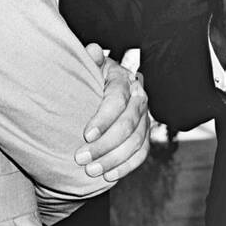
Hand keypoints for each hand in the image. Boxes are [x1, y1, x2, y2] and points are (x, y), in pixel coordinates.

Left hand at [75, 43, 149, 181]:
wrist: (95, 92)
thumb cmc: (86, 79)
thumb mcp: (86, 67)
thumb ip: (89, 60)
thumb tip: (93, 50)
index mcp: (123, 79)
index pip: (118, 99)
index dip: (103, 118)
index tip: (85, 134)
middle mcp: (139, 98)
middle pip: (128, 124)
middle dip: (105, 144)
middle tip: (80, 157)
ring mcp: (145, 119)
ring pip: (136, 142)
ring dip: (113, 159)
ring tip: (90, 170)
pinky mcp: (145, 136)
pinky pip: (141, 154)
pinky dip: (126, 166)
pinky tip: (108, 176)